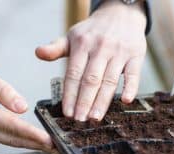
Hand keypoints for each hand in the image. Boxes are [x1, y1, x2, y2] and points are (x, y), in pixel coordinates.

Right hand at [0, 57, 54, 153]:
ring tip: (48, 148)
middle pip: (12, 139)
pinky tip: (31, 140)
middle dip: (36, 145)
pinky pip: (3, 137)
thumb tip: (23, 107)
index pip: (12, 126)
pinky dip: (20, 140)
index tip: (49, 140)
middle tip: (56, 150)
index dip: (32, 134)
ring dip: (30, 145)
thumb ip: (3, 91)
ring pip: (8, 140)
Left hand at [36, 0, 146, 120]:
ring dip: (102, 101)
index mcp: (82, 44)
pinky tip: (126, 101)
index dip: (70, 95)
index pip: (73, 74)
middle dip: (84, 102)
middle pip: (91, 80)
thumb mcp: (73, 35)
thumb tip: (38, 53)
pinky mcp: (136, 55)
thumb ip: (56, 48)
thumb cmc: (94, 30)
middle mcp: (100, 48)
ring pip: (109, 80)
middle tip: (79, 120)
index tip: (67, 113)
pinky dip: (131, 87)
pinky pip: (133, 73)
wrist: (121, 13)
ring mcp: (119, 51)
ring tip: (95, 118)